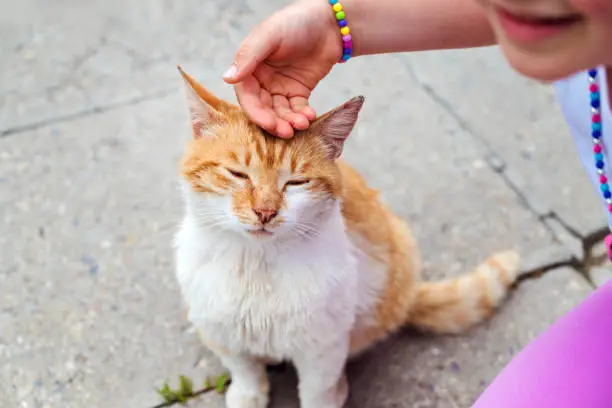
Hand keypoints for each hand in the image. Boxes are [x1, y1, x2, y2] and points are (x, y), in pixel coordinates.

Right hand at [223, 0, 341, 137]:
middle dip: (274, 122)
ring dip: (289, 121)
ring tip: (302, 124)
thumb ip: (249, 56)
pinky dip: (302, 115)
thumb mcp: (270, 35)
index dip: (256, 113)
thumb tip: (227, 78)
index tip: (269, 124)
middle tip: (287, 132)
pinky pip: (297, 109)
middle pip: (263, 109)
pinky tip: (310, 116)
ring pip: (280, 112)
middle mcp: (262, 80)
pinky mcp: (298, 91)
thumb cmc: (296, 22)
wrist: (330, 23)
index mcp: (249, 67)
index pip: (247, 96)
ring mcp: (280, 87)